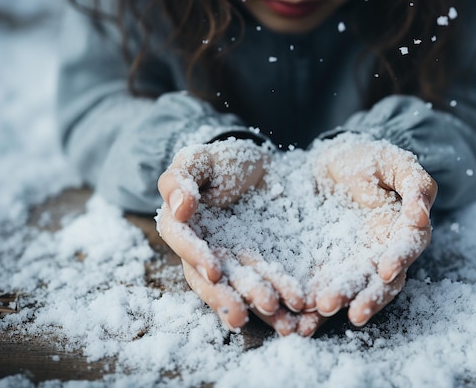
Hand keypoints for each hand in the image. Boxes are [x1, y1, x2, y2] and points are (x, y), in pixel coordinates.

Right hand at [156, 139, 303, 333]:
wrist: (260, 168)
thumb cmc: (222, 162)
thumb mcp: (200, 160)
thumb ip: (181, 178)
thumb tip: (178, 207)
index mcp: (184, 227)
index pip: (185, 244)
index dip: (196, 257)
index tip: (214, 270)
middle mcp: (206, 252)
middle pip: (211, 279)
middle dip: (227, 296)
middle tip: (242, 313)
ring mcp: (234, 263)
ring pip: (241, 287)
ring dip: (256, 303)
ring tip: (275, 314)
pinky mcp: (262, 267)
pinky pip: (269, 285)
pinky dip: (281, 299)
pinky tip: (296, 313)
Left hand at [304, 135, 436, 329]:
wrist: (331, 160)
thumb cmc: (368, 158)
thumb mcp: (395, 162)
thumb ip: (415, 184)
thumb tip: (422, 214)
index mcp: (403, 229)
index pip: (405, 248)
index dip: (398, 259)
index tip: (386, 270)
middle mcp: (381, 251)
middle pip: (380, 281)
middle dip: (367, 296)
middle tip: (353, 312)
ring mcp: (354, 259)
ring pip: (352, 287)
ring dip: (340, 301)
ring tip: (319, 313)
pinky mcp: (329, 263)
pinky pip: (324, 284)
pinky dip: (314, 300)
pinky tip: (301, 313)